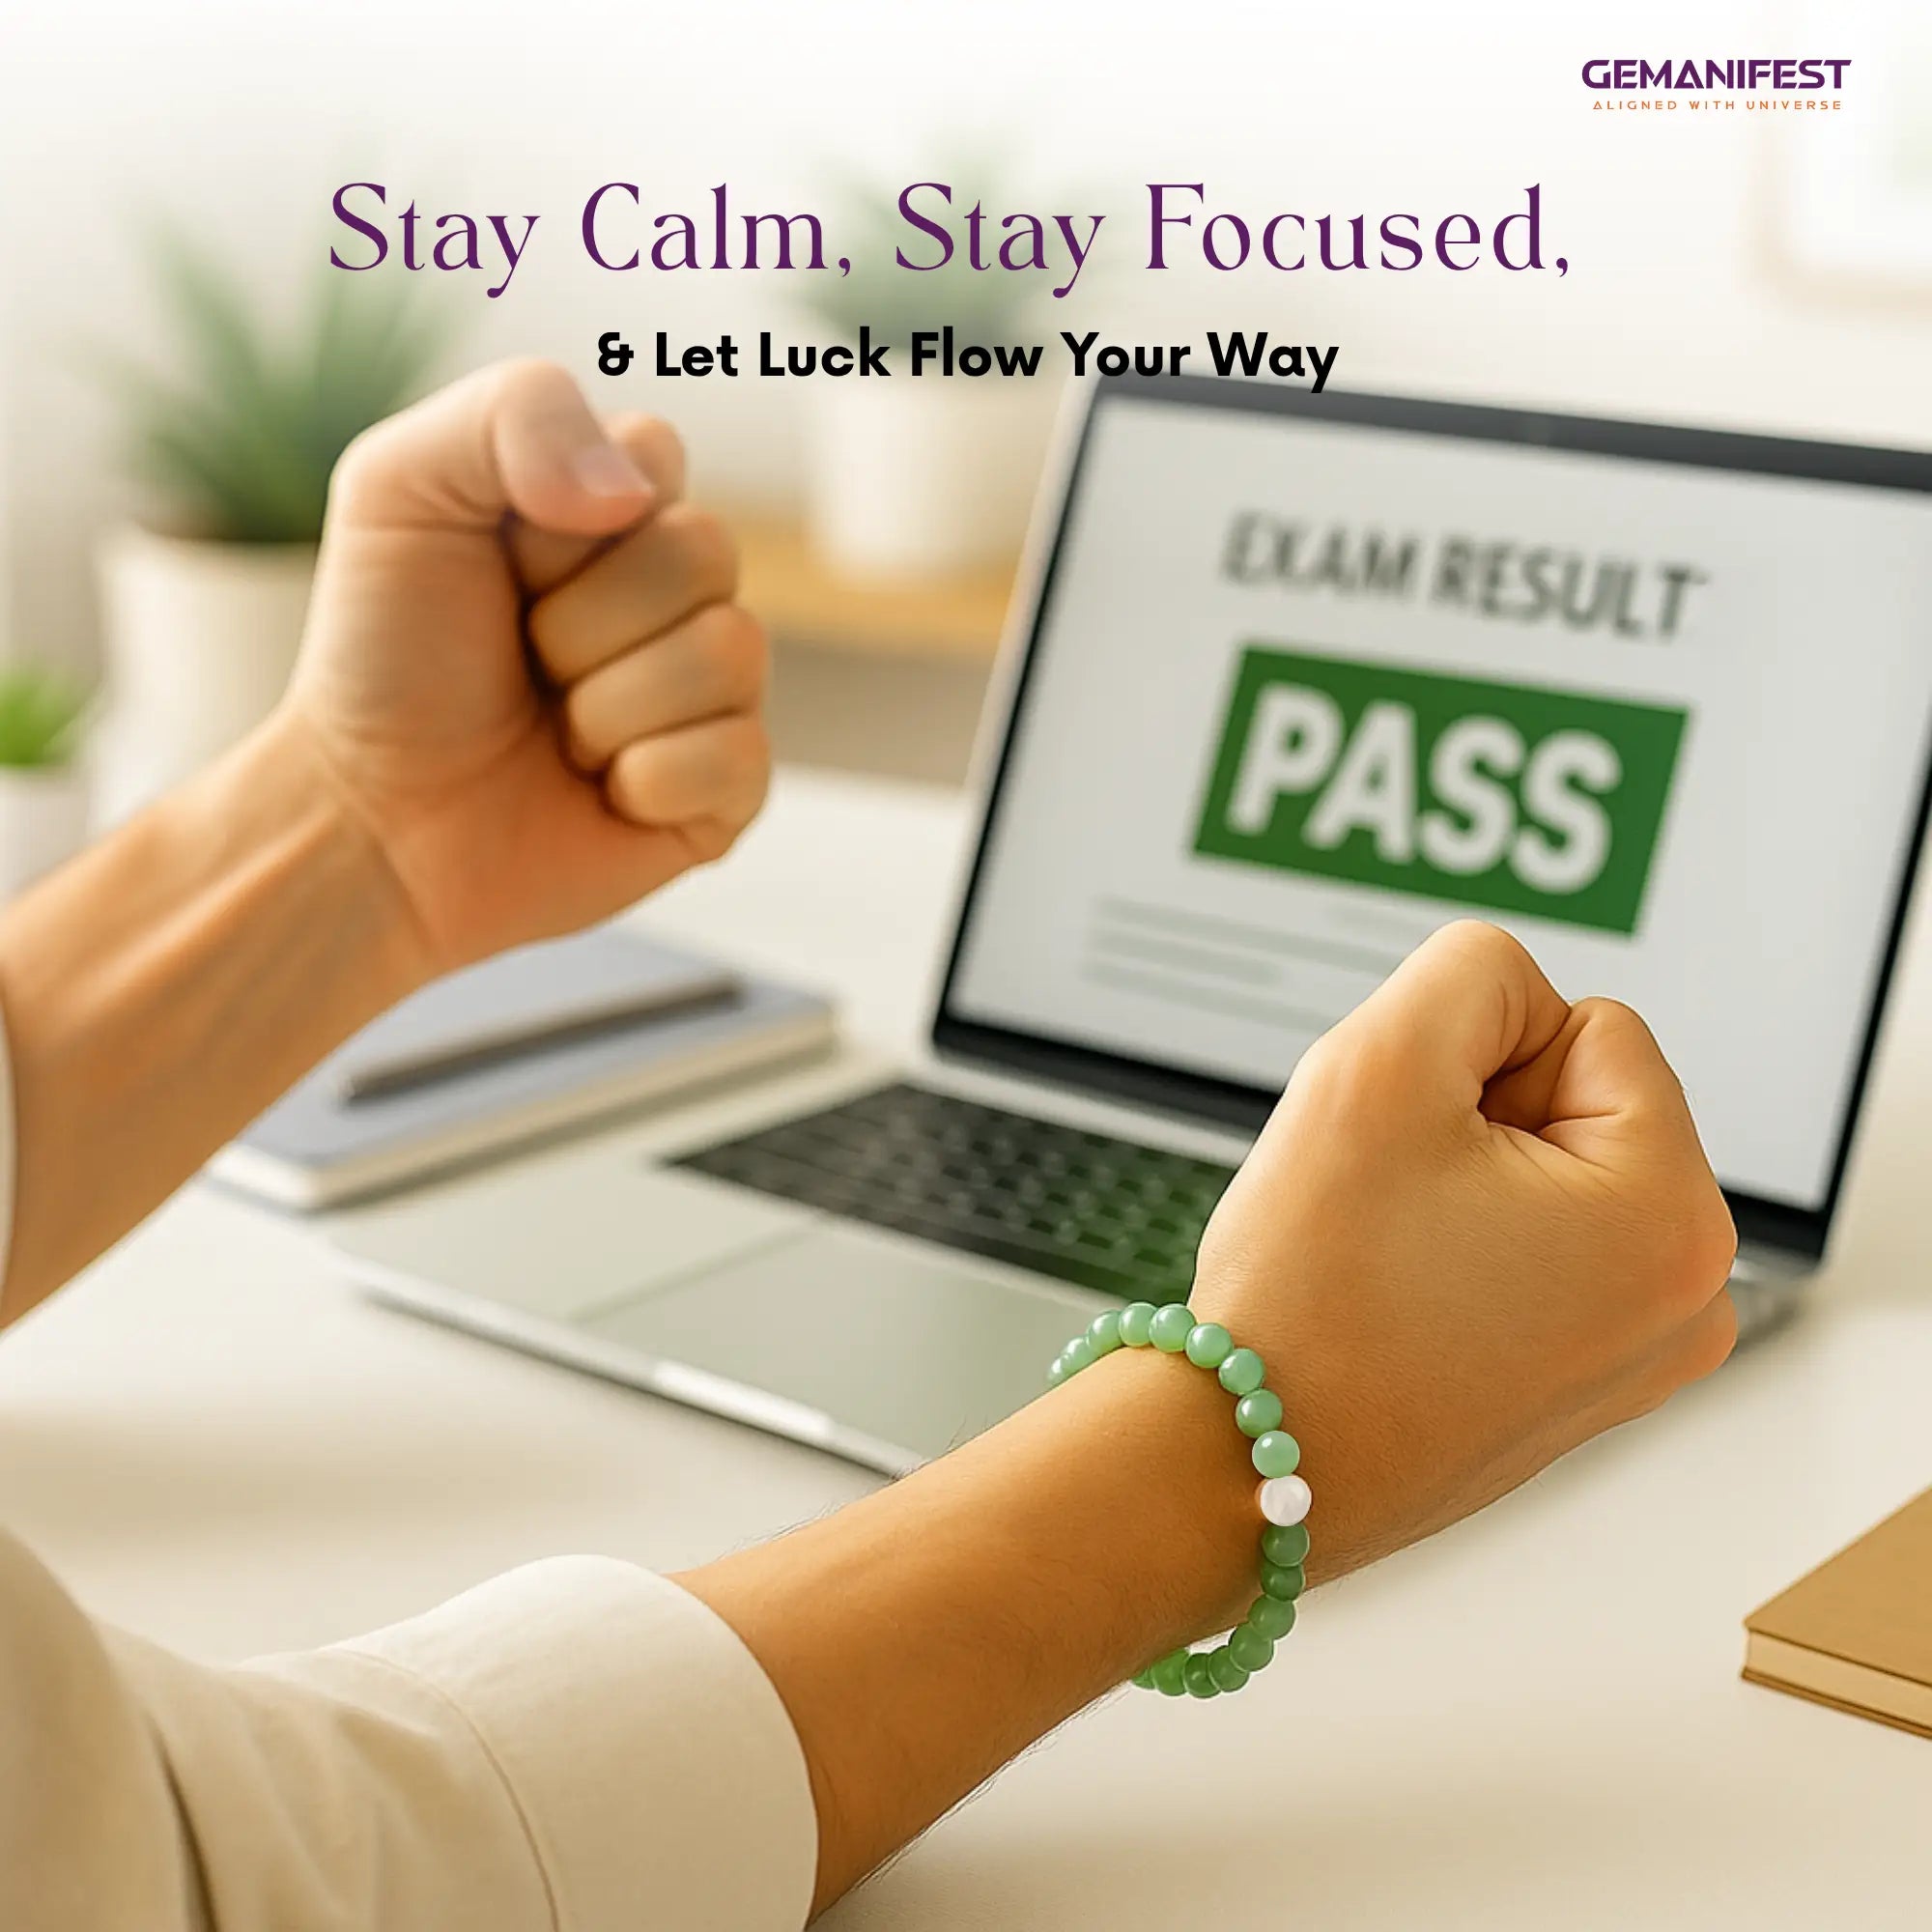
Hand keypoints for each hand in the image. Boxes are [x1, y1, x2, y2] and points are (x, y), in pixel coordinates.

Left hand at [280, 358, 769, 978]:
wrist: (371, 821)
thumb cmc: (383, 660)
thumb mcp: (399, 488)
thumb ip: (513, 414)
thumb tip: (635, 492)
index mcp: (611, 511)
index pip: (658, 456)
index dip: (564, 518)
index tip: (498, 565)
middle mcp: (676, 596)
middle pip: (706, 552)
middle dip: (583, 616)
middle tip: (523, 661)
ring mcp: (710, 696)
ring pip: (731, 652)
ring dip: (608, 705)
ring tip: (553, 734)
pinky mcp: (725, 793)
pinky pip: (739, 756)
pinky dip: (646, 780)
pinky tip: (596, 793)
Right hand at [1189, 918, 1738, 1585]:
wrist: (1240, 1461)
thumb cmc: (1311, 1291)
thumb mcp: (1378, 1062)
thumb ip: (1469, 968)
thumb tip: (1516, 995)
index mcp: (1677, 1219)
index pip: (1585, 1022)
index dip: (1471, 1060)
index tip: (1414, 1153)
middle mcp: (1689, 1299)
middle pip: (1574, 1099)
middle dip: (1471, 1123)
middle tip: (1394, 1207)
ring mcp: (1638, 1355)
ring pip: (1540, 1169)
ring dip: (1458, 1181)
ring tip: (1394, 1256)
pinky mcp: (1578, 1383)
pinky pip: (1524, 1247)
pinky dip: (1457, 1248)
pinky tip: (1400, 1298)